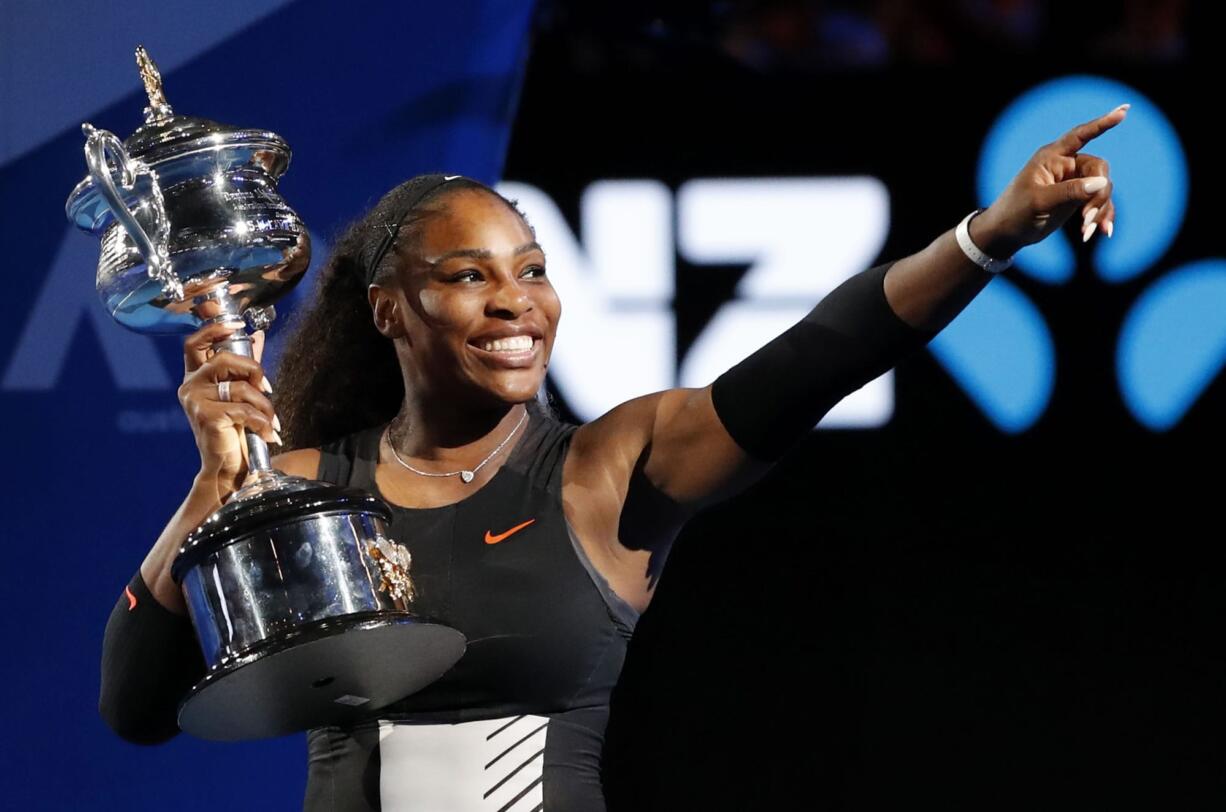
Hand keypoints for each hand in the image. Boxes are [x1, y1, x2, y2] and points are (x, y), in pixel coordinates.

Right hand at [178, 320, 279, 496]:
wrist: (226, 466)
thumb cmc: (232, 430)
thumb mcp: (240, 394)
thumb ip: (245, 365)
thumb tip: (257, 335)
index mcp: (195, 376)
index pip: (195, 343)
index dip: (214, 329)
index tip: (237, 323)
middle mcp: (190, 385)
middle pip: (223, 359)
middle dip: (252, 369)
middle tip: (265, 388)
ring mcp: (195, 400)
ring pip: (239, 387)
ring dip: (263, 404)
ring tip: (270, 420)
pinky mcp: (205, 416)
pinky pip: (243, 409)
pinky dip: (261, 421)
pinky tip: (267, 433)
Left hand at [970, 103, 1127, 257]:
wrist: (1007, 233)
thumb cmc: (1015, 212)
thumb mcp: (1040, 201)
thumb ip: (1070, 191)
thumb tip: (1102, 182)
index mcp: (1051, 157)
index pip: (1080, 135)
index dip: (1102, 123)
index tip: (1124, 111)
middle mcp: (1066, 165)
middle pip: (1099, 170)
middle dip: (1099, 194)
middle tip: (1087, 217)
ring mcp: (1074, 182)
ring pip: (1102, 188)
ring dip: (1099, 209)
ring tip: (1086, 230)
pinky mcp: (1077, 199)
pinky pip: (1099, 203)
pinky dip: (1101, 216)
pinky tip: (1103, 231)